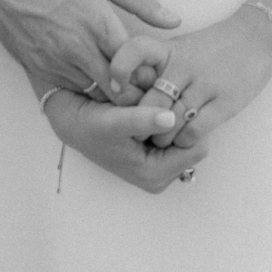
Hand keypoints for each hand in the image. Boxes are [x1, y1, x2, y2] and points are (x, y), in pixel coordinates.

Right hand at [0, 0, 179, 95]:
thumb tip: (174, 20)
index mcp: (98, 23)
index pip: (134, 68)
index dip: (148, 75)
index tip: (155, 72)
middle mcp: (79, 49)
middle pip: (118, 91)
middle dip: (134, 92)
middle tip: (143, 85)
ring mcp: (57, 63)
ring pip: (95, 96)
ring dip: (110, 94)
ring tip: (120, 83)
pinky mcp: (40, 71)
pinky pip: (71, 91)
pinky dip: (85, 89)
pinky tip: (92, 76)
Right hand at [43, 90, 203, 192]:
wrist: (73, 122)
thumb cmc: (90, 124)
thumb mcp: (112, 121)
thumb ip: (142, 120)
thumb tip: (172, 118)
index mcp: (154, 174)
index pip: (197, 148)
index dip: (189, 123)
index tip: (176, 102)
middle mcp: (160, 173)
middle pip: (194, 141)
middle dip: (183, 118)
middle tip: (165, 98)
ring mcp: (159, 162)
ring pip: (186, 133)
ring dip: (175, 113)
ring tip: (156, 98)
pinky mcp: (155, 150)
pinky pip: (176, 130)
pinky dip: (168, 113)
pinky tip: (153, 100)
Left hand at [109, 8, 271, 151]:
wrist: (256, 38)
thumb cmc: (211, 47)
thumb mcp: (179, 49)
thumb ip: (155, 68)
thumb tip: (124, 94)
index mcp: (169, 49)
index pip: (134, 50)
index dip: (119, 69)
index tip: (115, 88)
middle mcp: (185, 64)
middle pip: (151, 101)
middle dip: (141, 123)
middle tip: (139, 132)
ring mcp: (205, 83)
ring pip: (171, 121)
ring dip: (162, 137)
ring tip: (161, 139)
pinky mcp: (225, 102)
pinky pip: (195, 130)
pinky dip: (184, 140)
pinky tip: (185, 137)